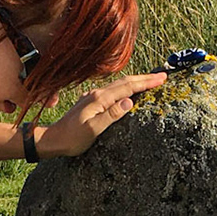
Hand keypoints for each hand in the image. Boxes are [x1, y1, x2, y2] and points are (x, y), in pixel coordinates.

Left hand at [37, 72, 166, 157]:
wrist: (53, 139)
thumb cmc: (72, 138)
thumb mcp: (93, 130)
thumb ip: (111, 115)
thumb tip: (129, 101)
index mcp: (100, 99)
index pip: (128, 87)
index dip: (147, 82)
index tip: (162, 78)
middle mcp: (97, 94)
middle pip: (125, 82)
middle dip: (145, 78)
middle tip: (163, 76)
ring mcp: (93, 96)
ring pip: (119, 85)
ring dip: (136, 81)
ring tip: (150, 81)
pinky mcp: (91, 101)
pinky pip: (112, 90)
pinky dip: (125, 88)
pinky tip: (127, 91)